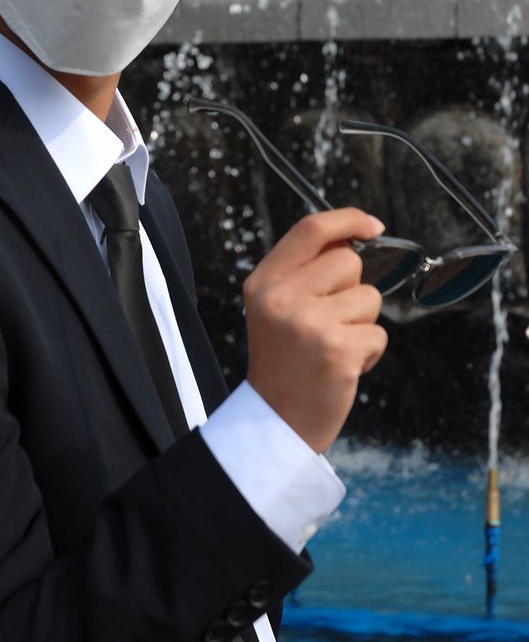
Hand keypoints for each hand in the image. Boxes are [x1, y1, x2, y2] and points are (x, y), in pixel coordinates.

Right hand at [243, 208, 387, 453]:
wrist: (275, 421)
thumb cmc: (285, 361)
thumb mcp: (275, 308)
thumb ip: (304, 272)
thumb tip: (354, 239)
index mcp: (263, 282)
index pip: (310, 230)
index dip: (347, 219)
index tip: (372, 225)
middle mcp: (281, 298)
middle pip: (348, 261)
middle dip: (353, 289)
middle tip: (330, 321)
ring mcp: (308, 324)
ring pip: (369, 297)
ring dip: (362, 323)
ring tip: (333, 347)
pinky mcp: (336, 350)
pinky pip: (378, 333)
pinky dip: (369, 352)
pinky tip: (343, 368)